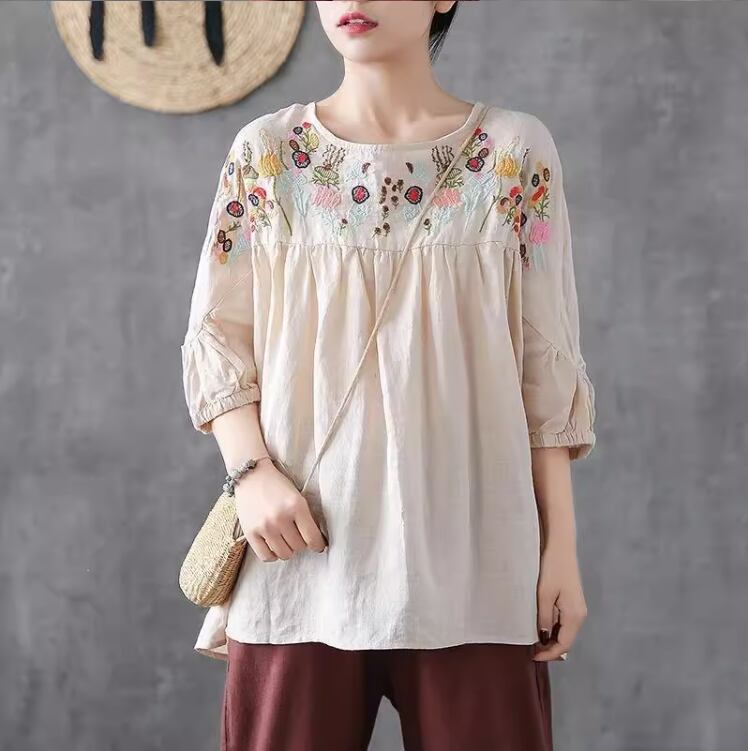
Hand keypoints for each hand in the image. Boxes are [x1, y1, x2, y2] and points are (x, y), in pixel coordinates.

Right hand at [234, 460, 327, 561]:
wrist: (251, 475)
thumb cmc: (277, 485)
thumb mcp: (297, 496)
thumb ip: (306, 516)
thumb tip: (316, 541)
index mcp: (296, 506)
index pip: (312, 537)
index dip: (318, 545)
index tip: (318, 545)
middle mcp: (280, 518)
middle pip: (299, 546)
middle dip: (301, 542)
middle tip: (297, 535)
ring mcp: (264, 527)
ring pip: (284, 554)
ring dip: (288, 549)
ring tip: (285, 539)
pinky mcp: (250, 533)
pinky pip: (266, 556)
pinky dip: (272, 555)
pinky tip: (274, 545)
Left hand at [532, 541, 587, 661]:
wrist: (561, 547)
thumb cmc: (552, 569)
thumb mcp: (544, 595)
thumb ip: (544, 618)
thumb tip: (543, 638)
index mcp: (574, 616)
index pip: (563, 645)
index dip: (549, 654)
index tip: (533, 657)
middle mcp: (580, 615)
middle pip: (566, 641)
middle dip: (550, 649)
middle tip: (532, 651)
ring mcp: (577, 608)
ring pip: (565, 632)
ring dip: (551, 639)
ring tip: (534, 640)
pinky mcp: (573, 602)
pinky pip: (564, 622)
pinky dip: (554, 628)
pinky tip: (541, 626)